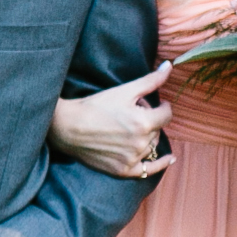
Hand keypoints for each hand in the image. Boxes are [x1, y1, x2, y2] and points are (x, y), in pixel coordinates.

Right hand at [49, 63, 172, 178]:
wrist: (66, 127)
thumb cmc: (94, 106)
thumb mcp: (124, 90)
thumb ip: (151, 80)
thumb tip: (170, 66)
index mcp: (143, 123)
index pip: (166, 114)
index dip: (162, 107)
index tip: (157, 104)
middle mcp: (140, 143)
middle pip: (157, 129)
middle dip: (150, 119)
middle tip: (131, 113)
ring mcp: (131, 159)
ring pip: (151, 145)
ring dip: (147, 136)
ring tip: (129, 127)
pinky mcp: (122, 170)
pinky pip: (148, 170)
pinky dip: (160, 164)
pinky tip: (169, 159)